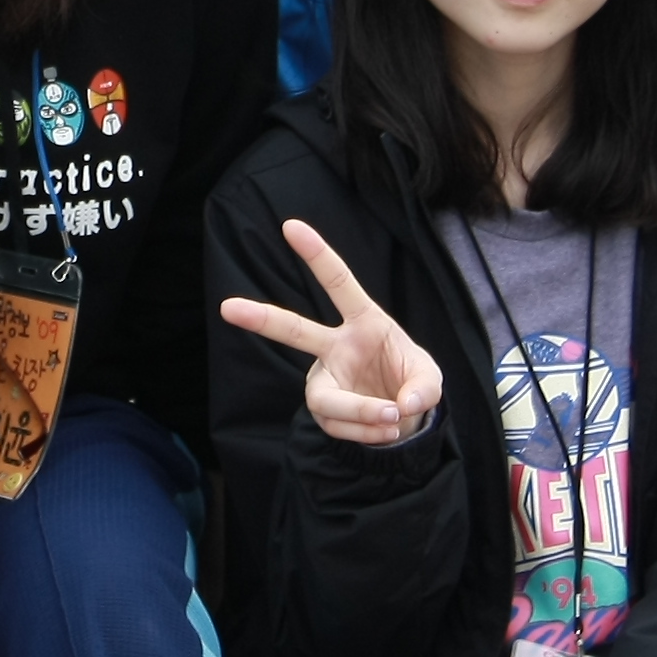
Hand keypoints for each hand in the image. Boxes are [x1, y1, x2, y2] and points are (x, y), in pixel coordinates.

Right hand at [219, 219, 445, 445]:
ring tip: (392, 419)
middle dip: (261, 318)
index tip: (291, 226)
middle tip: (227, 307)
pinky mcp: (324, 409)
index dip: (317, 255)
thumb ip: (423, 390)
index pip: (339, 284)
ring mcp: (326, 379)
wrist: (404, 418)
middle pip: (295, 331)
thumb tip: (399, 407)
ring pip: (324, 399)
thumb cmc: (411, 383)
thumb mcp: (429, 380)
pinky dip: (366, 431)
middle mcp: (336, 347)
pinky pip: (337, 425)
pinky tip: (384, 430)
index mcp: (364, 322)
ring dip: (359, 413)